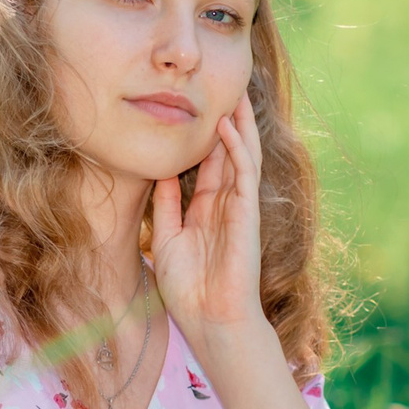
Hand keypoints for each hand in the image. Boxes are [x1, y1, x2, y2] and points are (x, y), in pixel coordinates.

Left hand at [150, 96, 265, 349]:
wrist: (211, 320)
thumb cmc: (189, 290)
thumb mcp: (168, 240)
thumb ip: (167, 206)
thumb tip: (161, 173)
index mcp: (206, 211)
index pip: (208, 166)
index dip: (205, 140)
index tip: (196, 111)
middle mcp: (225, 205)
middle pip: (228, 154)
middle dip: (227, 123)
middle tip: (222, 89)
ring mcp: (239, 207)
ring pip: (242, 156)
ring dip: (239, 126)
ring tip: (234, 95)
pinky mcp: (248, 213)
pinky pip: (244, 173)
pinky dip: (237, 148)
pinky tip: (228, 126)